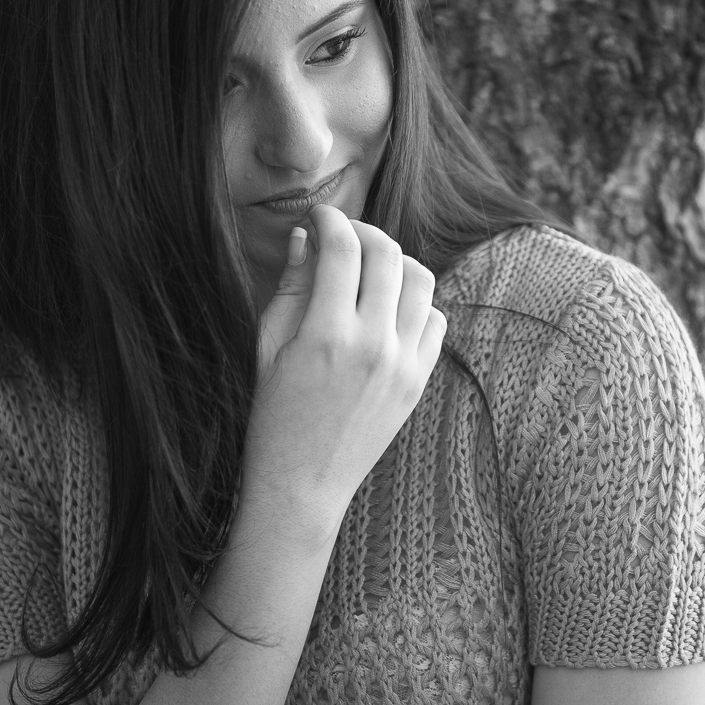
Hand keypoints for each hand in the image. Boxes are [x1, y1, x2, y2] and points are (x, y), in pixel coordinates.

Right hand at [247, 204, 446, 518]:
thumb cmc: (273, 415)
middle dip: (365, 232)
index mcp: (328, 334)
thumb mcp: (269, 347)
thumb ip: (290, 286)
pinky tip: (388, 308)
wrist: (302, 485)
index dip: (331, 221)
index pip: (344, 250)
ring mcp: (404, 364)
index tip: (320, 219)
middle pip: (389, 255)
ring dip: (396, 262)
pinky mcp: (420, 381)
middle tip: (345, 235)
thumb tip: (305, 237)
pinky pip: (435, 319)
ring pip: (421, 281)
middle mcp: (374, 345)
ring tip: (370, 268)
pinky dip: (416, 302)